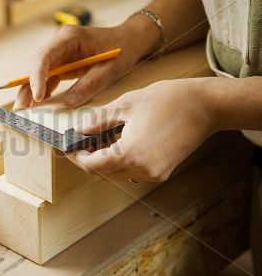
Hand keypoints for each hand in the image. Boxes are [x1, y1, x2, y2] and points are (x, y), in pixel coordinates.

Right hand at [13, 24, 142, 110]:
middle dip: (28, 85)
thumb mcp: (109, 69)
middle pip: (37, 64)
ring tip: (25, 107)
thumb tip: (69, 102)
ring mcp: (60, 52)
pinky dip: (44, 89)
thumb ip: (89, 85)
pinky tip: (39, 102)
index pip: (44, 56)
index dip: (37, 76)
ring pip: (40, 71)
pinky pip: (49, 77)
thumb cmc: (122, 49)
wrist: (129, 41)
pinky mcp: (63, 63)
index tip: (37, 96)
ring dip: (32, 89)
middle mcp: (60, 43)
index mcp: (69, 38)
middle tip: (22, 105)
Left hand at [67, 78, 217, 181]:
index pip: (93, 165)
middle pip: (103, 174)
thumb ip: (98, 121)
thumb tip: (80, 130)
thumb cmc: (168, 100)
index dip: (77, 157)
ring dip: (104, 162)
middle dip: (88, 160)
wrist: (206, 105)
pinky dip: (120, 162)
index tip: (69, 148)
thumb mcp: (126, 105)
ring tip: (97, 141)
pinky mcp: (162, 171)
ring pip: (117, 175)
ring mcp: (154, 173)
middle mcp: (142, 170)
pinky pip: (132, 172)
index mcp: (131, 154)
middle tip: (80, 144)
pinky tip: (116, 144)